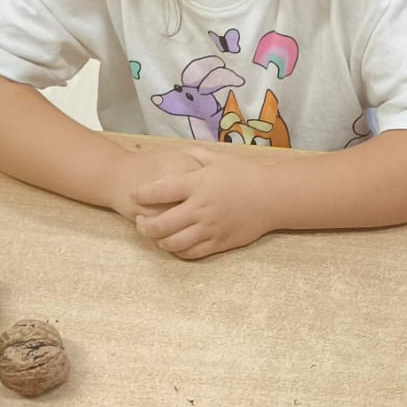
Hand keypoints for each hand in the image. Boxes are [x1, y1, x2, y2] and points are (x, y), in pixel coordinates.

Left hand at [131, 145, 275, 258]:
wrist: (272, 197)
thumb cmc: (245, 174)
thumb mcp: (218, 158)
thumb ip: (193, 155)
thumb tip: (173, 153)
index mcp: (197, 184)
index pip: (159, 191)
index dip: (141, 194)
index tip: (135, 195)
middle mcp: (200, 208)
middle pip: (160, 224)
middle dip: (144, 226)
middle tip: (140, 223)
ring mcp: (210, 228)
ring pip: (174, 243)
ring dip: (159, 241)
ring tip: (156, 236)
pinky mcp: (220, 242)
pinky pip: (192, 252)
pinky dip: (179, 251)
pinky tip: (176, 245)